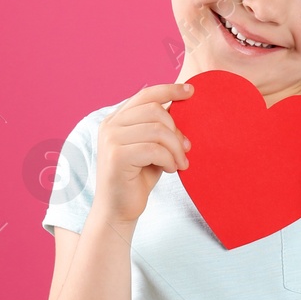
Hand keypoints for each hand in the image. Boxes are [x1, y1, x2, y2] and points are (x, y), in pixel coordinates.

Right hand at [92, 82, 194, 224]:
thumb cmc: (138, 177)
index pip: (146, 94)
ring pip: (157, 130)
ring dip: (175, 148)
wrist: (119, 210)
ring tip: (179, 162)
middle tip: (186, 149)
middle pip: (155, 110)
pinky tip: (170, 169)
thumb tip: (182, 105)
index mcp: (117, 118)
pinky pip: (154, 149)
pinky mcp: (116, 156)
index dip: (169, 89)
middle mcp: (110, 125)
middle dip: (176, 130)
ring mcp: (111, 139)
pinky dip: (169, 159)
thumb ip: (159, 127)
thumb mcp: (152, 146)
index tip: (191, 91)